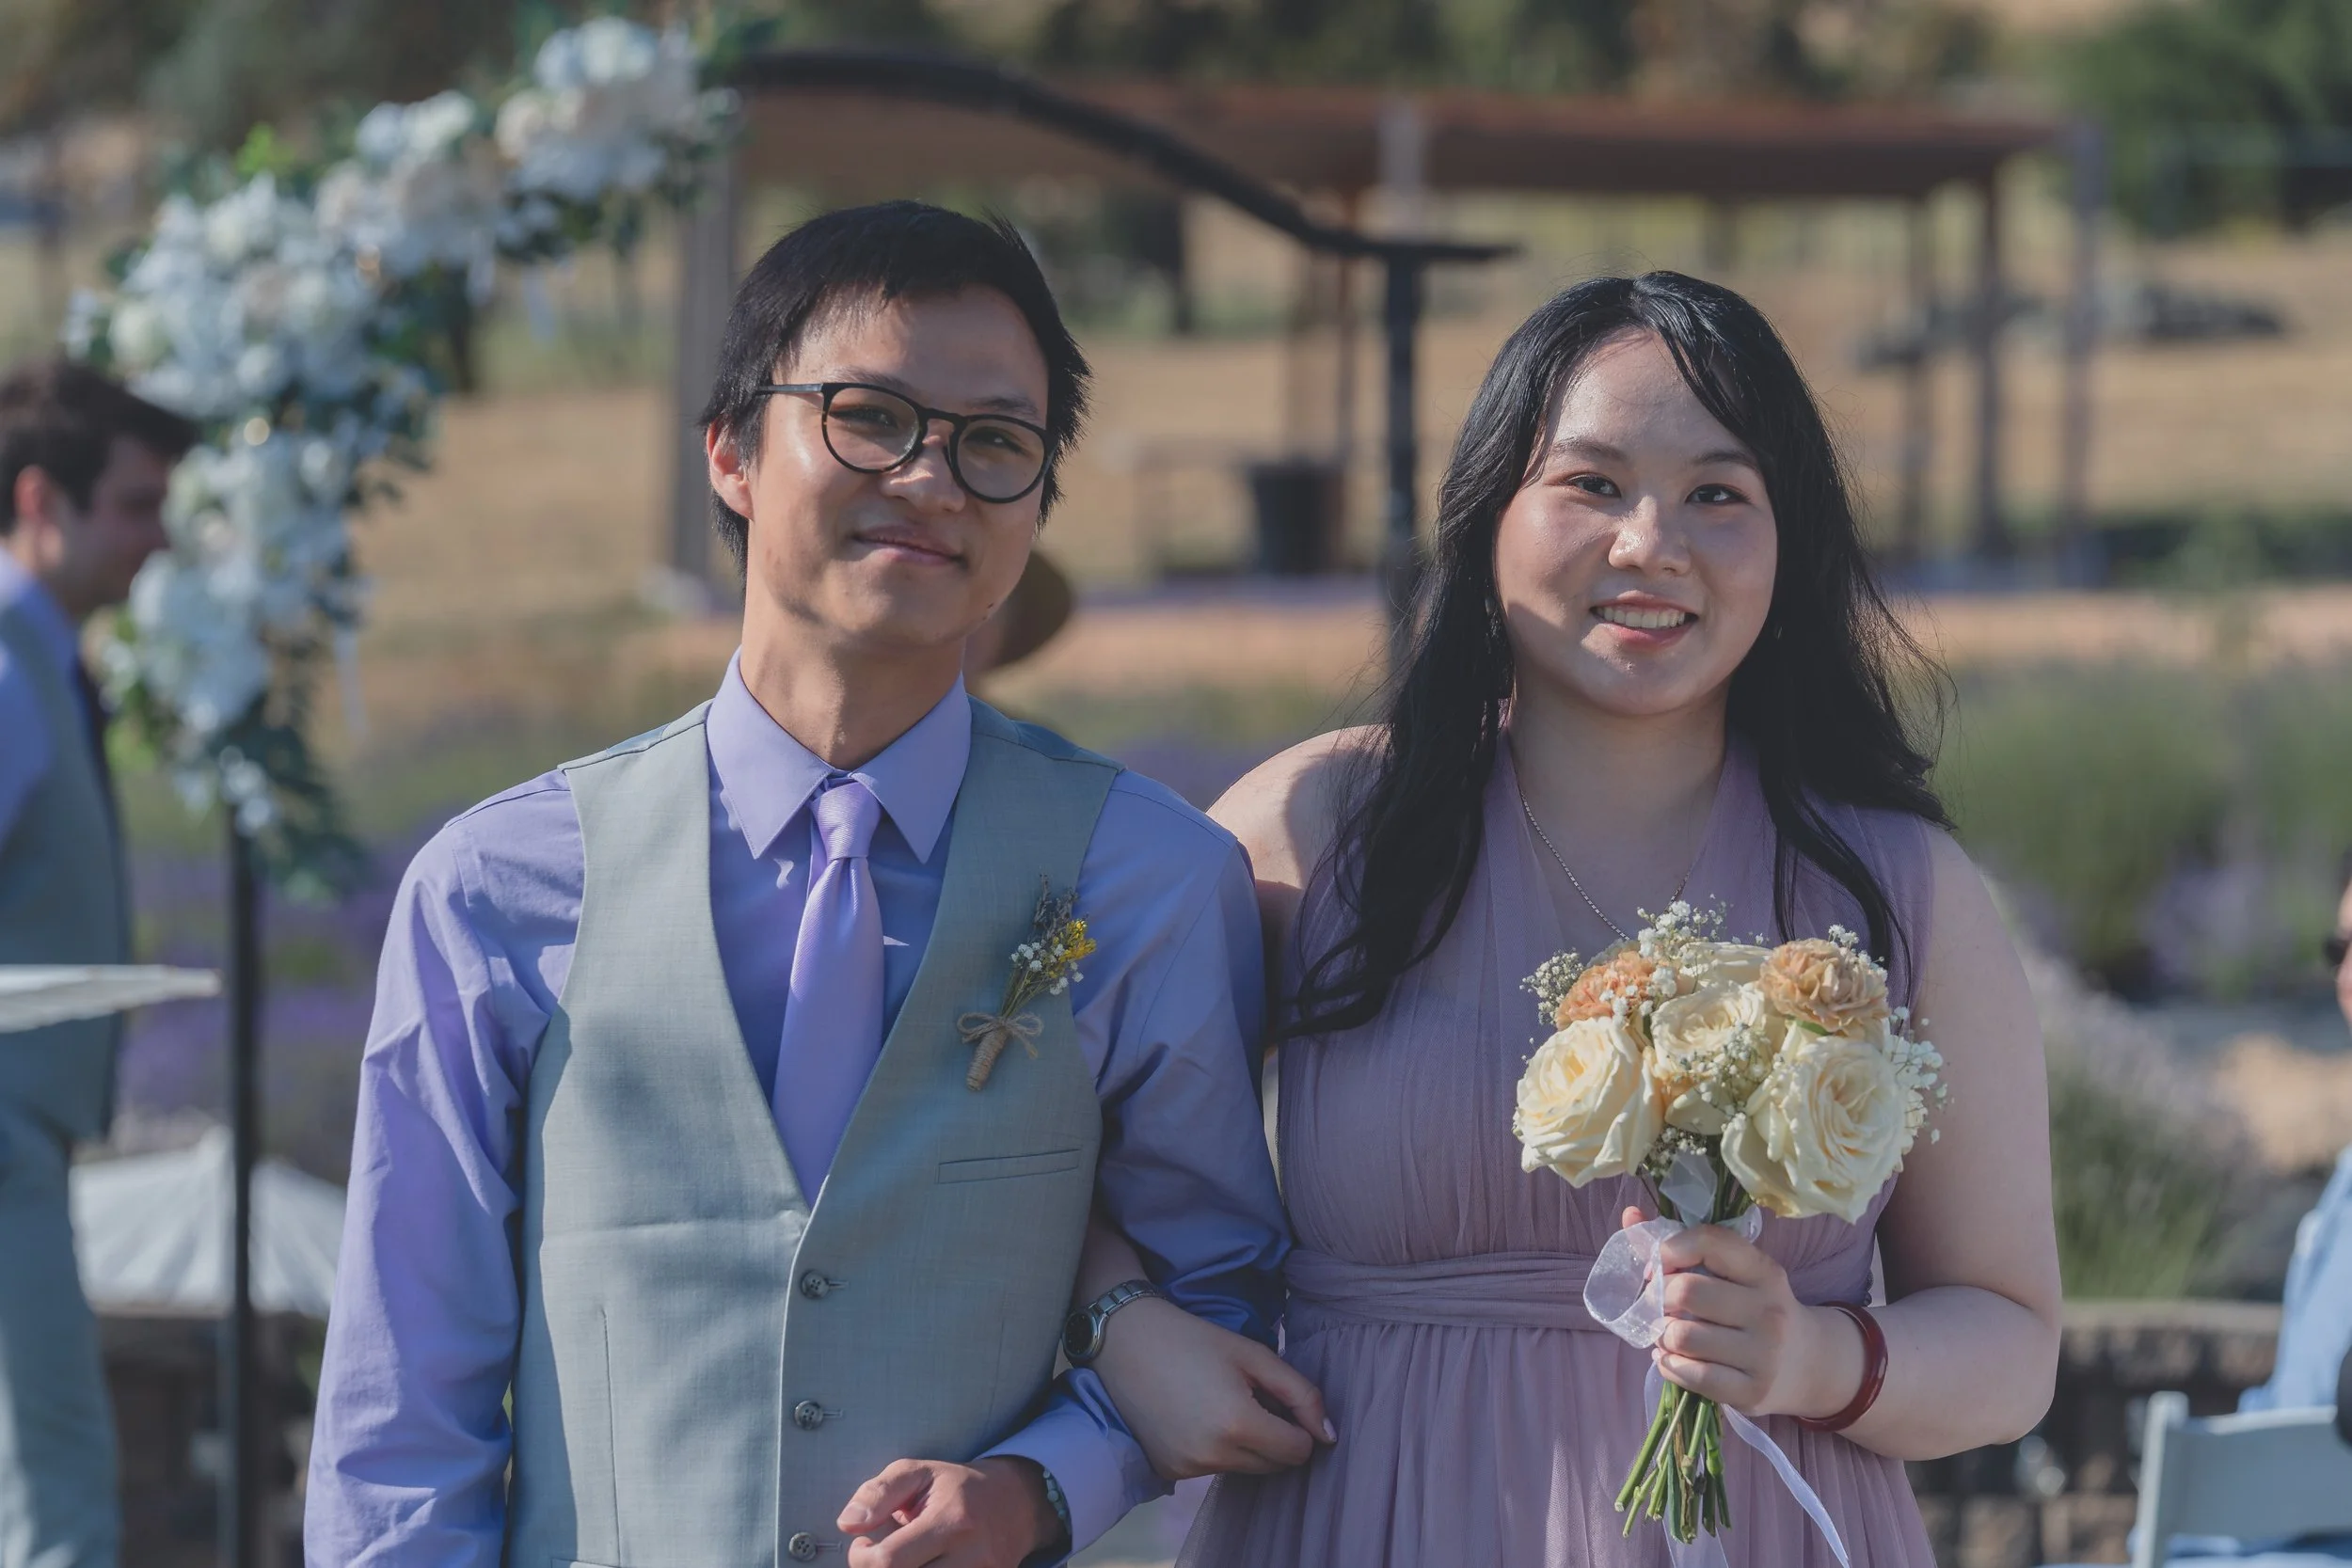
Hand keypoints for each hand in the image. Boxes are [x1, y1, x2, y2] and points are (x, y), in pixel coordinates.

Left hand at [837, 1456, 1056, 1567]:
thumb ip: (878, 1493)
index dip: (862, 1558)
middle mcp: (971, 1556)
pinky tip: (921, 1567)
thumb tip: (847, 1523)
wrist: (1016, 1503)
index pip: (889, 1561)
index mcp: (951, 1521)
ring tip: (903, 1561)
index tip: (864, 1545)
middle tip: (880, 1556)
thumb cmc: (958, 1488)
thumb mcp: (917, 1473)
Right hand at [1089, 1296, 1335, 1479]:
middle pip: (1273, 1466)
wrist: (1125, 1340)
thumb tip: (1330, 1436)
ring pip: (1245, 1470)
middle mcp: (1213, 1456)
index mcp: (1238, 1424)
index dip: (1299, 1427)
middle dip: (1274, 1437)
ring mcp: (1187, 1468)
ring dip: (1246, 1445)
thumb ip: (1301, 1394)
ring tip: (1219, 1402)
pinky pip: (1212, 1469)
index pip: (1298, 1452)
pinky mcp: (1168, 1472)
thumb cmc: (1194, 1339)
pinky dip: (1215, 1449)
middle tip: (1249, 1397)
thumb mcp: (1254, 1354)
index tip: (1280, 1400)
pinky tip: (1195, 1416)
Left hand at [1620, 1206, 1863, 1421]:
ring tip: (1668, 1335)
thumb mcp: (1737, 1274)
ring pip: (1683, 1336)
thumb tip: (1630, 1215)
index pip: (1708, 1241)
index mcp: (1764, 1271)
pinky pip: (1690, 1376)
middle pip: (1686, 1291)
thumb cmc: (1757, 1309)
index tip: (1657, 1267)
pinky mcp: (1751, 1392)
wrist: (1811, 1364)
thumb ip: (1684, 1245)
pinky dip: (1669, 1366)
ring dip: (1663, 1336)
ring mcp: (1763, 1355)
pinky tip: (1672, 1359)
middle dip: (1659, 1298)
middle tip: (1659, 1307)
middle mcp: (1768, 1310)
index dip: (1669, 1250)